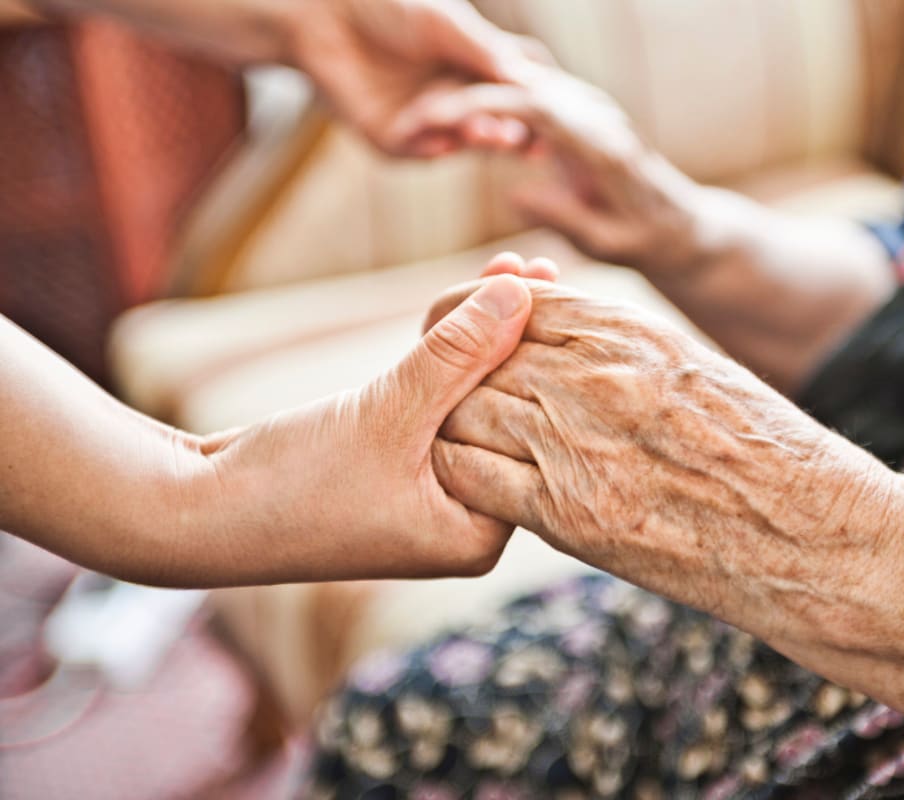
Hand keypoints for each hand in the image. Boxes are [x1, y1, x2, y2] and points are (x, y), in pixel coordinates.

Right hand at [189, 271, 537, 584]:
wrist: (195, 513)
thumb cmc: (293, 484)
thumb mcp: (388, 412)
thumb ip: (458, 355)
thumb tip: (523, 291)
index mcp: (477, 535)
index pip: (532, 437)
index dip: (544, 360)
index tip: (563, 293)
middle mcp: (462, 522)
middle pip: (507, 416)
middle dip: (518, 340)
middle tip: (544, 267)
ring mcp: (429, 496)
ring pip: (470, 403)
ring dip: (482, 337)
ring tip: (515, 266)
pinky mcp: (395, 469)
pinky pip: (434, 404)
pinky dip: (446, 357)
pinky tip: (470, 303)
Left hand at [283, 0, 547, 154]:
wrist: (323, 11)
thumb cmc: (388, 4)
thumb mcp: (447, 23)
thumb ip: (486, 52)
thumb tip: (532, 81)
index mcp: (473, 68)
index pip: (514, 95)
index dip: (533, 107)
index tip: (555, 115)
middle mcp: (453, 98)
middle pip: (493, 126)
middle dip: (509, 133)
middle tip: (523, 138)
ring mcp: (423, 122)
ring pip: (459, 142)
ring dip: (476, 141)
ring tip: (489, 133)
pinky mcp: (390, 139)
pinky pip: (416, 152)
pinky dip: (429, 146)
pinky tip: (439, 139)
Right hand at [391, 66, 708, 273]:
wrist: (681, 224)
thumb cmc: (646, 241)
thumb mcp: (608, 243)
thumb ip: (565, 217)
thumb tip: (514, 193)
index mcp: (604, 145)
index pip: (537, 106)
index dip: (484, 106)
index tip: (437, 117)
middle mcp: (598, 115)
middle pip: (521, 84)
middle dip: (464, 95)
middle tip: (414, 117)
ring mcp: (591, 109)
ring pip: (522, 83)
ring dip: (473, 96)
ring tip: (424, 118)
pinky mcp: (580, 113)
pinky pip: (529, 97)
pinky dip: (491, 105)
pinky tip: (457, 121)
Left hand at [426, 279, 896, 633]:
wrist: (808, 534)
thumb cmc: (763, 451)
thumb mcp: (694, 367)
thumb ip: (619, 346)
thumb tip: (559, 330)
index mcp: (630, 331)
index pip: (516, 302)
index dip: (476, 316)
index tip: (463, 336)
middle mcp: (595, 376)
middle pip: (479, 356)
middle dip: (456, 374)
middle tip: (451, 397)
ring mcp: (577, 443)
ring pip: (465, 414)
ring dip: (457, 427)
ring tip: (469, 442)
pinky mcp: (568, 514)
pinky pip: (473, 480)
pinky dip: (463, 478)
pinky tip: (482, 487)